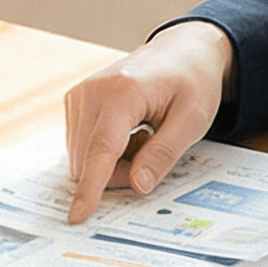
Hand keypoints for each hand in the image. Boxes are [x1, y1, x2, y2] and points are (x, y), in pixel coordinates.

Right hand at [63, 21, 233, 224]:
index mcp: (124, 92)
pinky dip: (105, 152)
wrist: (182, 51)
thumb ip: (164, 153)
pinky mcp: (74, 101)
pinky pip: (82, 148)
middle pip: (90, 161)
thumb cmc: (191, 82)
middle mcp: (93, 91)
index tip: (77, 215)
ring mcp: (79, 94)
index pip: (102, 149)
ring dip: (113, 163)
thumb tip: (137, 186)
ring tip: (142, 136)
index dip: (91, 187)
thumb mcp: (193, 119)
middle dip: (121, 172)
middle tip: (153, 150)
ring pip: (83, 158)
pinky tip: (127, 132)